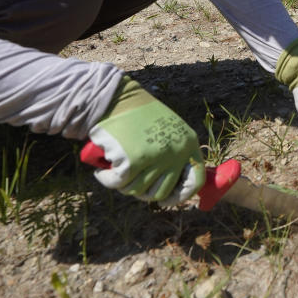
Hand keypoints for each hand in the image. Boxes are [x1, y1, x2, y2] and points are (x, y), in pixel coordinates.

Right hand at [88, 76, 204, 204]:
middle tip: (130, 181)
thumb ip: (174, 153)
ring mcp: (154, 159)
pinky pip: (118, 183)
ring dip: (123, 184)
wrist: (116, 96)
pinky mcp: (132, 162)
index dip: (181, 196)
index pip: (196, 180)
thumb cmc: (139, 113)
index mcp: (188, 143)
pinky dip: (107, 179)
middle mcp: (175, 153)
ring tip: (116, 170)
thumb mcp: (168, 129)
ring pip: (137, 190)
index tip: (166, 200)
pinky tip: (102, 171)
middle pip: (161, 191)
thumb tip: (170, 189)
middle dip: (143, 191)